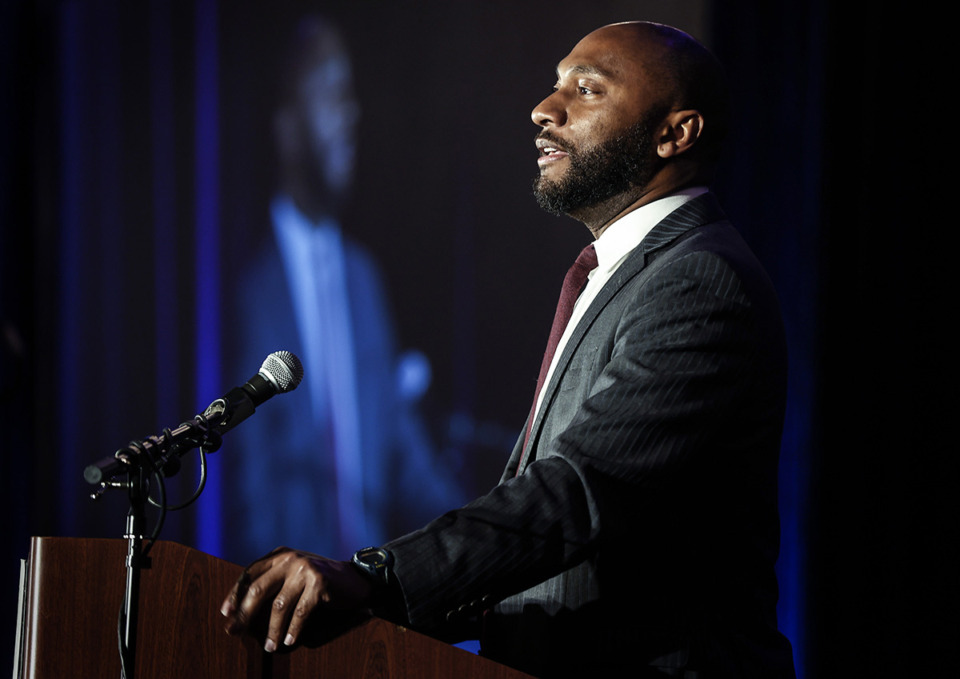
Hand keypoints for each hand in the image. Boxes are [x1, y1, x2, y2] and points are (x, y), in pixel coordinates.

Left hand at [220, 546, 373, 651]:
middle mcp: (290, 559)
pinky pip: (300, 613)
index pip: (250, 573)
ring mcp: (305, 570)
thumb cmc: (319, 580)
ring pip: (279, 605)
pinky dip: (293, 630)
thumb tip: (242, 610)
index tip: (227, 612)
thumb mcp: (293, 573)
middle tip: (235, 632)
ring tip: (270, 646)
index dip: (236, 593)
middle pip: (259, 589)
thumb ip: (272, 582)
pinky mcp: (319, 583)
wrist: (355, 579)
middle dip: (245, 614)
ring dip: (272, 630)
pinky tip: (288, 641)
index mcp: (280, 554)